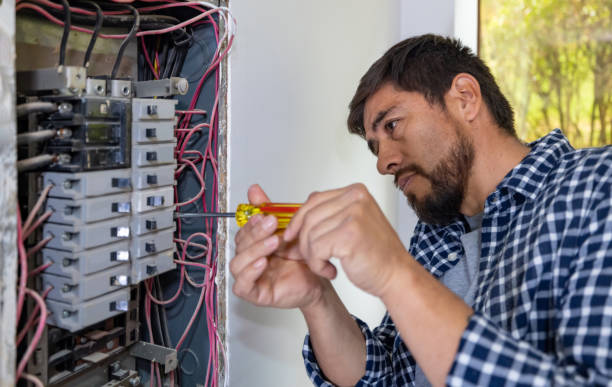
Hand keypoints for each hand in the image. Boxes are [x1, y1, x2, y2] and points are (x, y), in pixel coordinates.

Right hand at [230, 184, 326, 308]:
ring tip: (274, 242)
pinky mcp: (256, 294)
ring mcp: (251, 277)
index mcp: (255, 244)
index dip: (250, 223)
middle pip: (239, 245)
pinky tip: (263, 262)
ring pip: (237, 263)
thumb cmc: (304, 256)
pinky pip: (242, 286)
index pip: (242, 231)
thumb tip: (254, 189)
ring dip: (254, 250)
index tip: (263, 214)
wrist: (321, 278)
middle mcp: (250, 260)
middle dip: (255, 233)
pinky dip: (250, 273)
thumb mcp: (288, 228)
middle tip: (272, 224)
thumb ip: (270, 209)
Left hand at [283, 183, 408, 296]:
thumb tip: (296, 219)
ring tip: (326, 265)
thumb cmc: (376, 255)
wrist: (397, 276)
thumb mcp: (352, 224)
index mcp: (355, 192)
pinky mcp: (349, 235)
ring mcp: (354, 215)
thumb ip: (330, 215)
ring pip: (310, 235)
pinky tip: (331, 271)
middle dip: (303, 242)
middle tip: (313, 258)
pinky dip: (318, 265)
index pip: (314, 200)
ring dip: (312, 257)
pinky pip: (316, 249)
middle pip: (309, 217)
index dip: (298, 219)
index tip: (291, 235)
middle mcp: (355, 199)